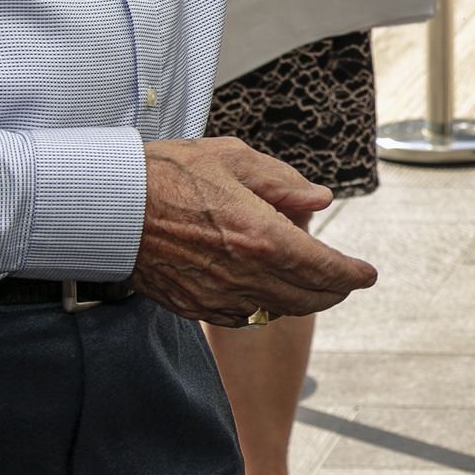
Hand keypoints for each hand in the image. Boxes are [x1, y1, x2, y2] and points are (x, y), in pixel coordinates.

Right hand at [132, 138, 376, 325]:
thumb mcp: (232, 158)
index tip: (368, 274)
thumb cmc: (166, 174)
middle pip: (308, 298)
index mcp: (260, 235)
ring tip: (310, 282)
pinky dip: (264, 307)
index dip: (352, 274)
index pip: (324, 267)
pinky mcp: (193, 305)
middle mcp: (243, 273)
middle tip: (345, 278)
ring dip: (302, 300)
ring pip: (277, 312)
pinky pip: (242, 317)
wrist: (106, 206)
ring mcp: (217, 295)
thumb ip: (283, 182)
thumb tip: (320, 199)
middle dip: (334, 290)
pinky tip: (266, 290)